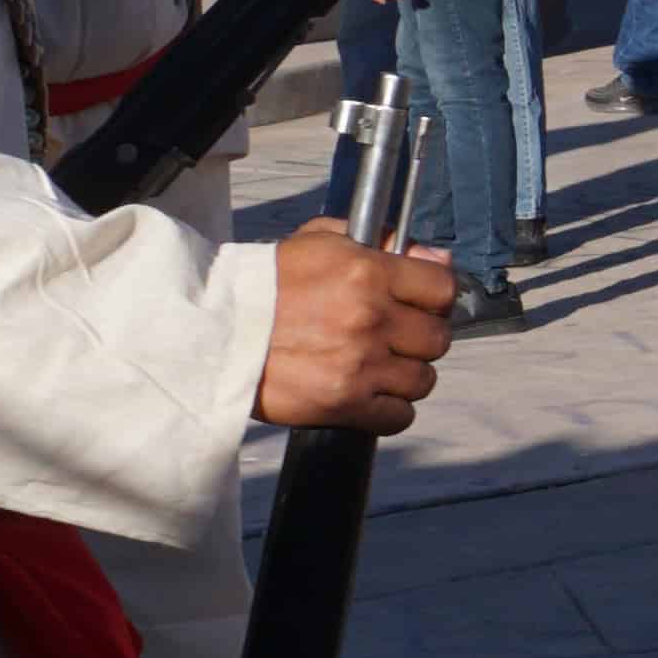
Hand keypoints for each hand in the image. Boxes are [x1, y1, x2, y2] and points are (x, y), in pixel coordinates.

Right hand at [256, 222, 457, 430]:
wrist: (214, 331)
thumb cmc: (266, 284)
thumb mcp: (320, 242)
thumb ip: (381, 241)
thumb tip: (437, 258)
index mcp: (367, 272)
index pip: (443, 289)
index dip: (434, 298)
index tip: (419, 304)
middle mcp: (370, 318)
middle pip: (438, 339)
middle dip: (419, 339)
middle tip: (392, 338)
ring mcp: (359, 364)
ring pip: (423, 380)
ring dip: (405, 376)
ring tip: (375, 367)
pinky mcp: (343, 403)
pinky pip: (399, 416)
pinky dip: (389, 410)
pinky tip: (366, 394)